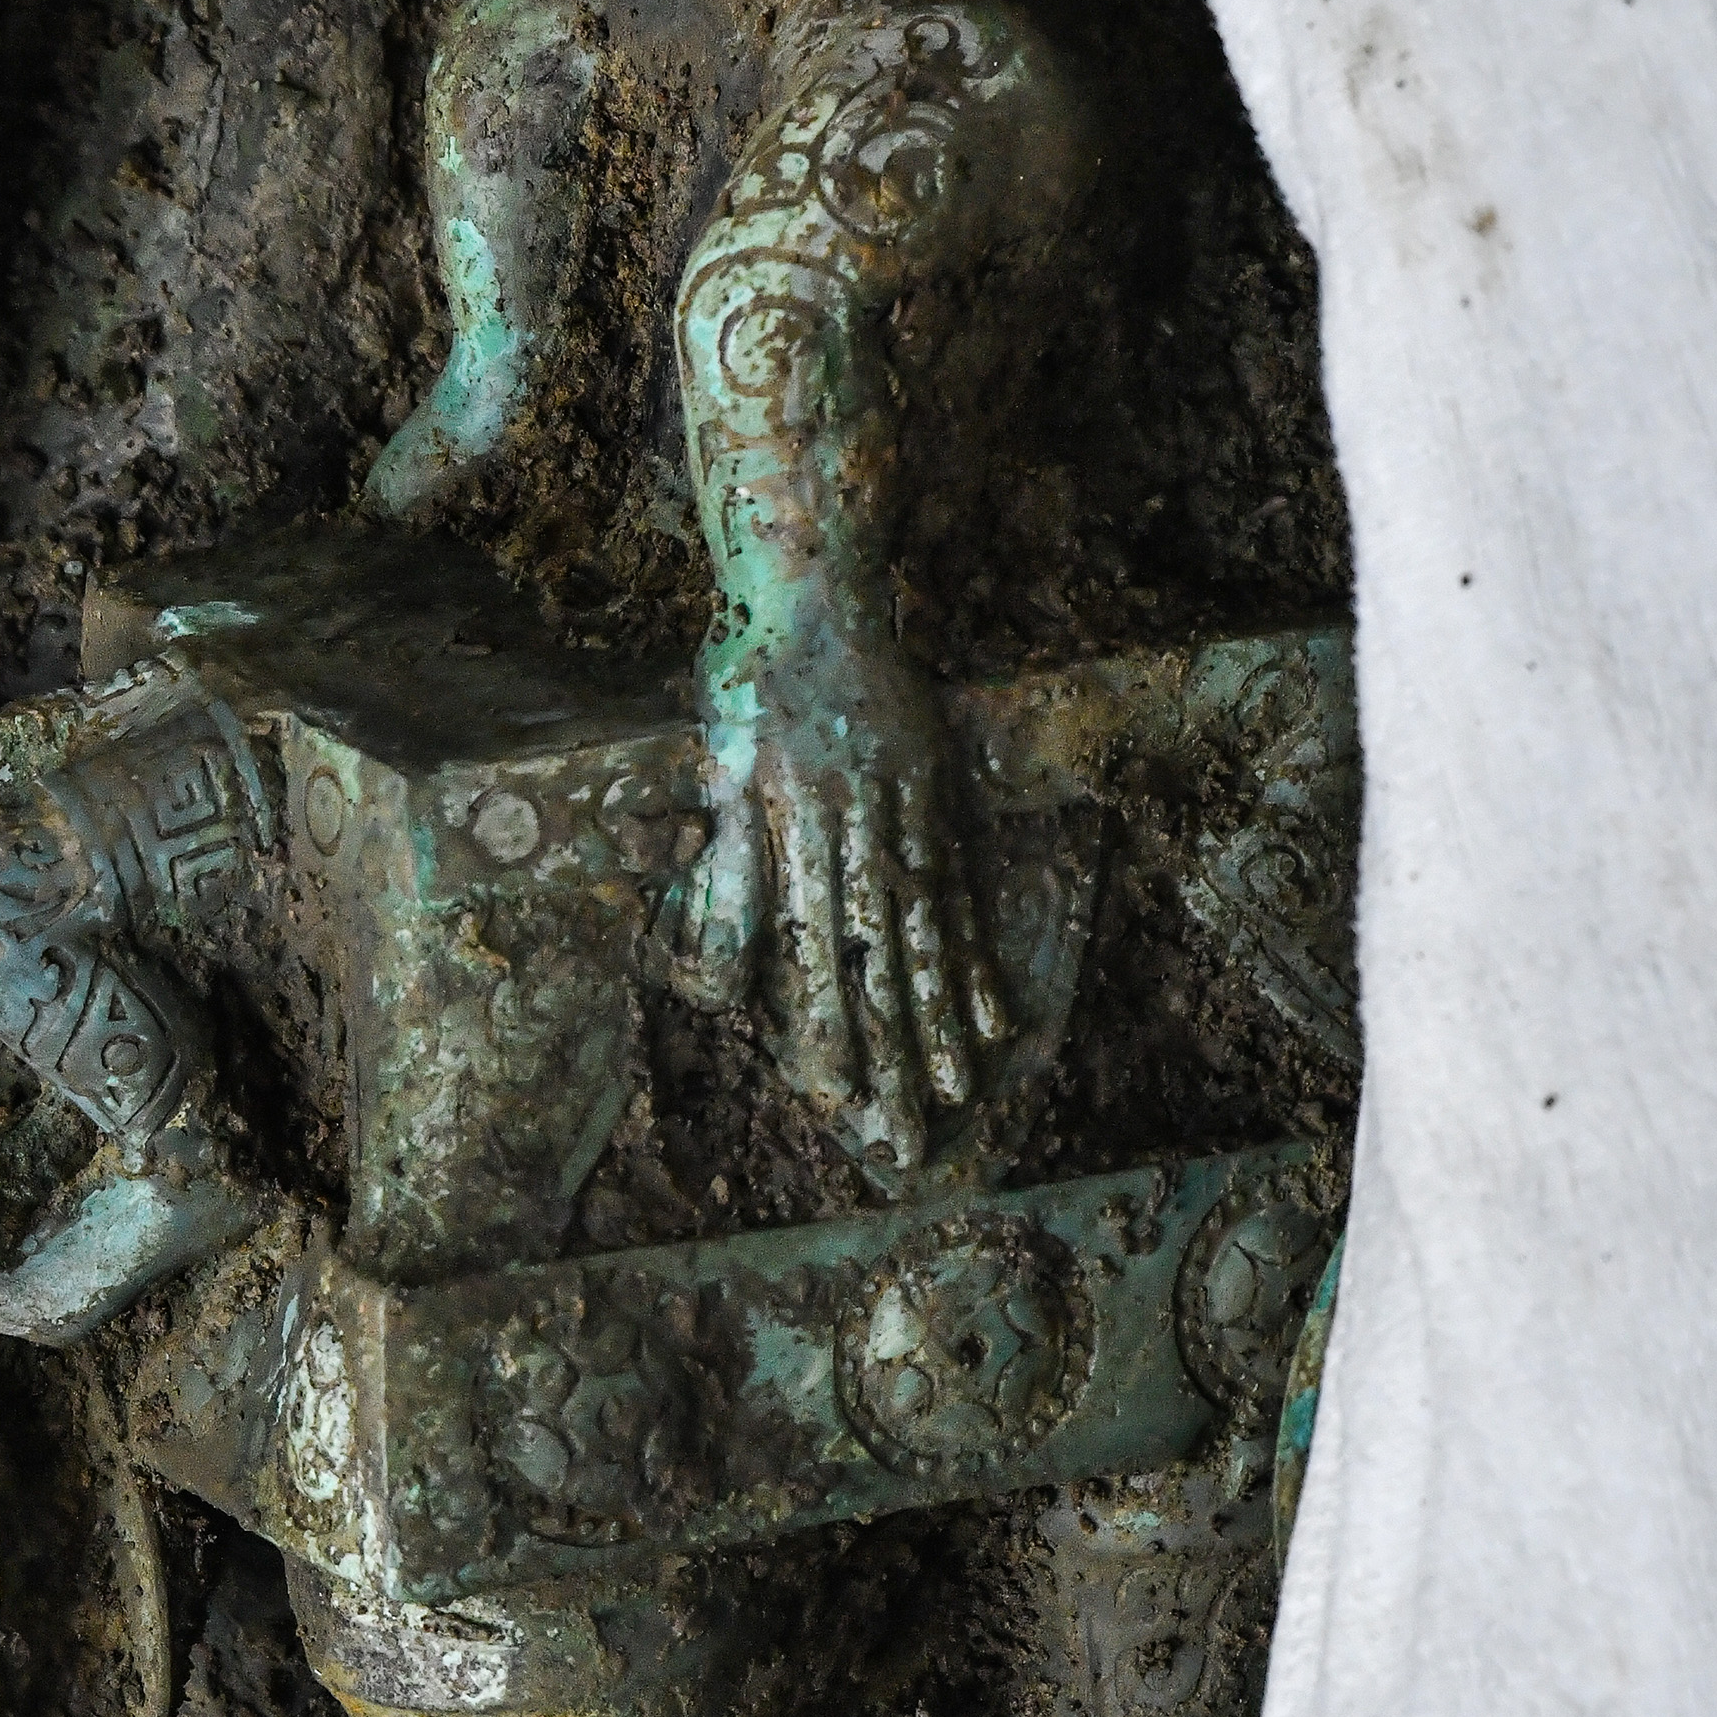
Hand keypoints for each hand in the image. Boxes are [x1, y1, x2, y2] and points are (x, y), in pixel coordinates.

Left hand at [659, 610, 1003, 1169]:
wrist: (816, 589)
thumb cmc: (750, 681)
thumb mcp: (720, 768)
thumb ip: (729, 871)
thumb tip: (724, 972)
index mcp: (801, 824)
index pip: (817, 946)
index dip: (829, 1022)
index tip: (837, 1094)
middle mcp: (865, 829)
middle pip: (886, 956)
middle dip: (900, 1047)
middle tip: (914, 1128)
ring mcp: (910, 816)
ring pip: (931, 934)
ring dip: (947, 1018)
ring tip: (962, 1087)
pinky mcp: (938, 800)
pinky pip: (962, 894)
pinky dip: (978, 959)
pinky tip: (996, 1016)